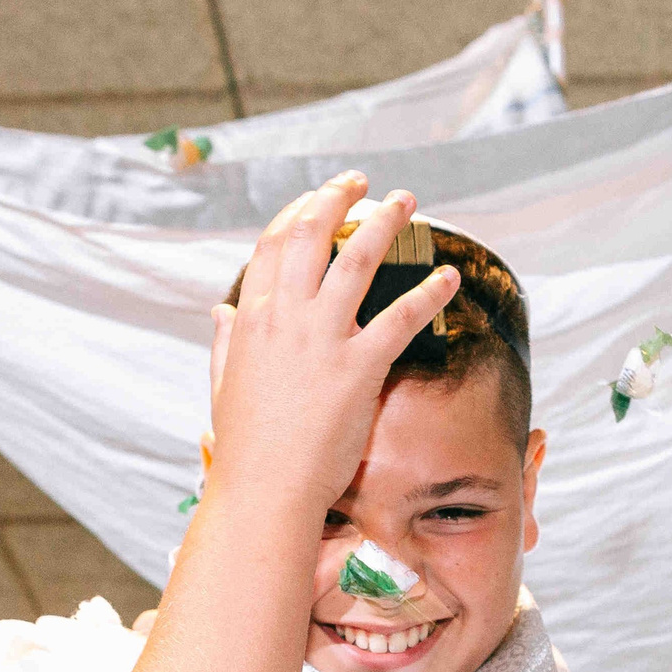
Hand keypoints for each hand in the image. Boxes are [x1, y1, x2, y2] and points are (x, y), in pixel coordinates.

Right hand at [203, 174, 456, 520]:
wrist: (266, 489)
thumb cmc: (246, 446)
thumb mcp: (223, 385)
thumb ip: (225, 342)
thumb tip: (221, 310)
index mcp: (254, 318)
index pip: (272, 244)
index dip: (297, 212)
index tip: (317, 197)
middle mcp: (287, 317)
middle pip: (311, 234)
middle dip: (337, 198)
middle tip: (362, 182)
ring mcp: (323, 340)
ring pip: (358, 259)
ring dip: (384, 223)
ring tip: (406, 202)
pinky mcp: (359, 368)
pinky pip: (401, 318)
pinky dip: (429, 292)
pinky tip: (449, 276)